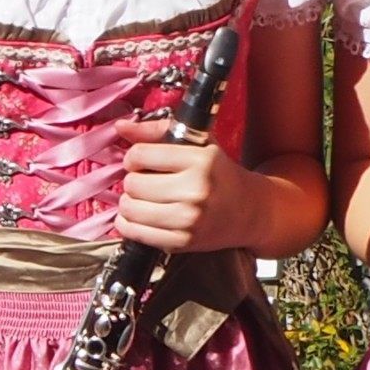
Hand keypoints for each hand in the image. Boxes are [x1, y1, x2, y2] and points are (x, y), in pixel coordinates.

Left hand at [114, 124, 249, 256]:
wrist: (249, 211)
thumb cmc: (220, 174)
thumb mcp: (198, 144)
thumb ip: (157, 131)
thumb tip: (120, 127)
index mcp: (200, 161)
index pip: (141, 154)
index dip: (134, 157)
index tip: (141, 161)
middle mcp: (196, 190)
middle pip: (133, 183)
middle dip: (133, 180)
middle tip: (144, 181)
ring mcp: (189, 219)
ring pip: (130, 208)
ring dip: (129, 202)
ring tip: (143, 199)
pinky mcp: (182, 242)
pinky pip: (135, 233)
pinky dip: (129, 224)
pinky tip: (140, 217)